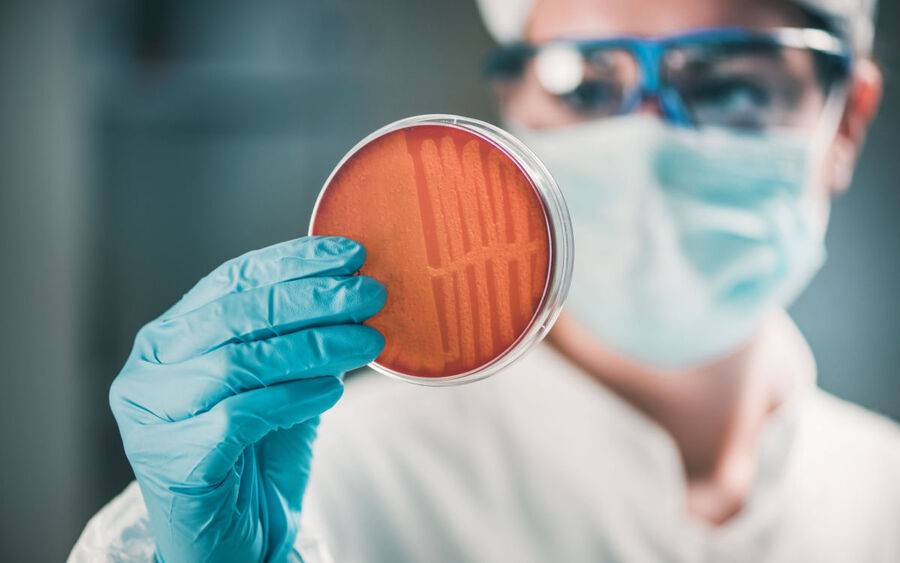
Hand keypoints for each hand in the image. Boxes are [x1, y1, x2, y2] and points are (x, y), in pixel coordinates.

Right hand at [109, 236, 385, 561]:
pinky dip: (294, 397)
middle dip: (311, 299)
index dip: (293, 262)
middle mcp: (150, 368)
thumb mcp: (277, 383)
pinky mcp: (174, 459)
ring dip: (314, 347)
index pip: (232, 281)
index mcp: (170, 337)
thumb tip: (352, 288)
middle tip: (369, 295)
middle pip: (237, 315)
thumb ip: (296, 338)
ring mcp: (153, 414)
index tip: (349, 254)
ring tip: (366, 342)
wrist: (232, 542)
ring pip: (240, 361)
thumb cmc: (253, 458)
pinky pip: (242, 415)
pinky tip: (331, 391)